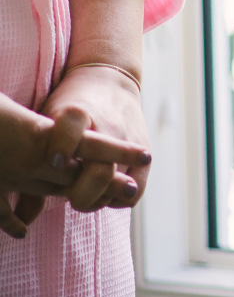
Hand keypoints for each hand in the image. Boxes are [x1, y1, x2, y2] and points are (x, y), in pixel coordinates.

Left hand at [0, 91, 147, 237]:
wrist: (110, 82)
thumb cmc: (67, 108)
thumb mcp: (48, 122)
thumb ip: (36, 161)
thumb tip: (26, 214)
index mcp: (76, 113)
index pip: (72, 126)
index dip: (64, 145)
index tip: (55, 161)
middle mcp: (107, 127)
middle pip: (101, 170)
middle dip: (82, 193)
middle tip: (72, 195)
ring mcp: (128, 141)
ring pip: (120, 185)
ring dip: (100, 198)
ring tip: (89, 194)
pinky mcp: (144, 153)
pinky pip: (136, 190)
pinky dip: (119, 199)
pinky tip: (107, 193)